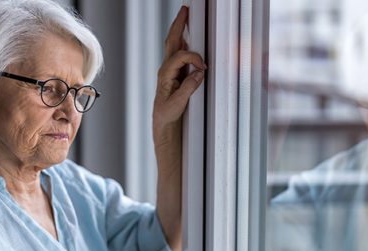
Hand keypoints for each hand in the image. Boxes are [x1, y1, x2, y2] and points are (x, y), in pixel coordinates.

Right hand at [151, 5, 205, 250]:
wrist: (178, 181)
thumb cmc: (191, 151)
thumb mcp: (200, 116)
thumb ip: (201, 94)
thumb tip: (214, 71)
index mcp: (172, 91)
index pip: (173, 56)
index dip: (180, 34)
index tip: (188, 13)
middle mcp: (163, 96)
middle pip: (166, 56)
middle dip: (176, 31)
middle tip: (186, 10)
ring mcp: (161, 109)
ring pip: (165, 74)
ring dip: (184, 60)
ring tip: (202, 57)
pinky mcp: (164, 124)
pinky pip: (173, 100)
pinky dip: (188, 87)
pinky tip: (201, 76)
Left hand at [153, 5, 206, 136]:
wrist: (163, 122)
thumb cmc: (167, 114)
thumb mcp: (177, 104)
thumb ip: (188, 88)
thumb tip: (199, 73)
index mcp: (165, 74)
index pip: (180, 56)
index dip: (194, 58)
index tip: (204, 67)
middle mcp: (166, 69)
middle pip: (172, 41)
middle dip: (179, 24)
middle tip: (185, 10)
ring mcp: (171, 69)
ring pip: (175, 44)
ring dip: (181, 29)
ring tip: (186, 16)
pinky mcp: (176, 72)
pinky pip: (180, 52)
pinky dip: (184, 41)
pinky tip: (189, 36)